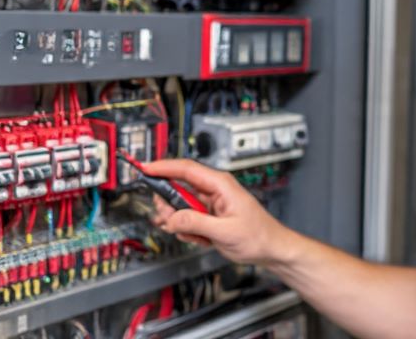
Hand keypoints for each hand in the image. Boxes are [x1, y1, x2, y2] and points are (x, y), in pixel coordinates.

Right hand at [142, 158, 295, 265]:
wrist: (270, 249)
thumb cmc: (258, 236)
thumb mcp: (225, 231)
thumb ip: (196, 223)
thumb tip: (173, 217)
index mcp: (220, 184)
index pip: (186, 169)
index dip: (163, 167)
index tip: (145, 169)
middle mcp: (214, 190)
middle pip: (178, 188)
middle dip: (170, 206)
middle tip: (170, 221)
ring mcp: (210, 202)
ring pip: (180, 205)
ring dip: (180, 222)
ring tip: (193, 234)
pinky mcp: (208, 214)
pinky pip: (187, 218)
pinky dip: (188, 230)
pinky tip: (200, 238)